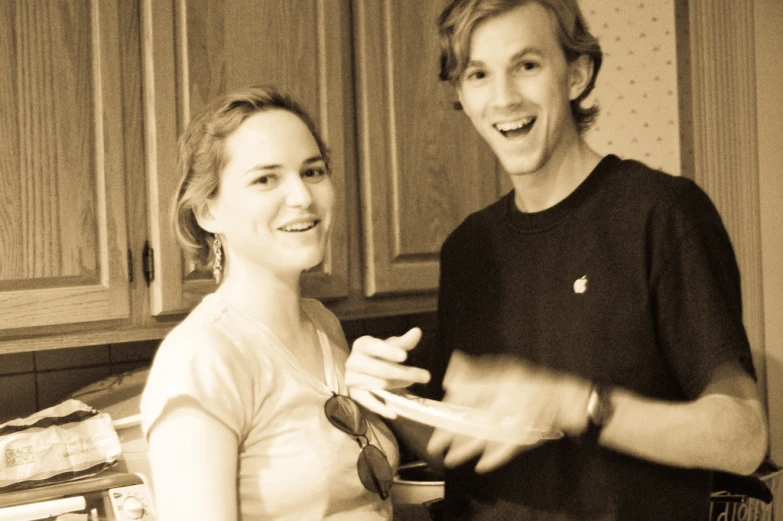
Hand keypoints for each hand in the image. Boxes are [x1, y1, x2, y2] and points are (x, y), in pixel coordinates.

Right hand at [345, 327, 430, 418]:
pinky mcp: (354, 394)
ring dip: (397, 385)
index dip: (389, 351)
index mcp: (362, 345)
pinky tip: (393, 413)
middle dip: (404, 373)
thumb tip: (417, 332)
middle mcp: (353, 361)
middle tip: (425, 376)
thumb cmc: (380, 356)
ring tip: (411, 384)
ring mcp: (352, 378)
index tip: (405, 356)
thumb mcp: (392, 347)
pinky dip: (380, 408)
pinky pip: (367, 402)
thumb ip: (404, 342)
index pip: (374, 346)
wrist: (364, 370)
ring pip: (378, 384)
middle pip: (380, 369)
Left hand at [427, 351, 589, 472]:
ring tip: (451, 459)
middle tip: (435, 445)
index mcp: (499, 383)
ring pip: (487, 436)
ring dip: (467, 449)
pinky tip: (481, 465)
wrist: (563, 397)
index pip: (469, 394)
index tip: (436, 416)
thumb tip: (451, 376)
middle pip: (473, 418)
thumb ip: (477, 373)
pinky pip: (508, 448)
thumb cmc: (530, 384)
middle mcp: (506, 400)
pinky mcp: (526, 434)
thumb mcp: (503, 371)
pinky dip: (495, 458)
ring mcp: (516, 418)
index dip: (451, 407)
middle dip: (452, 433)